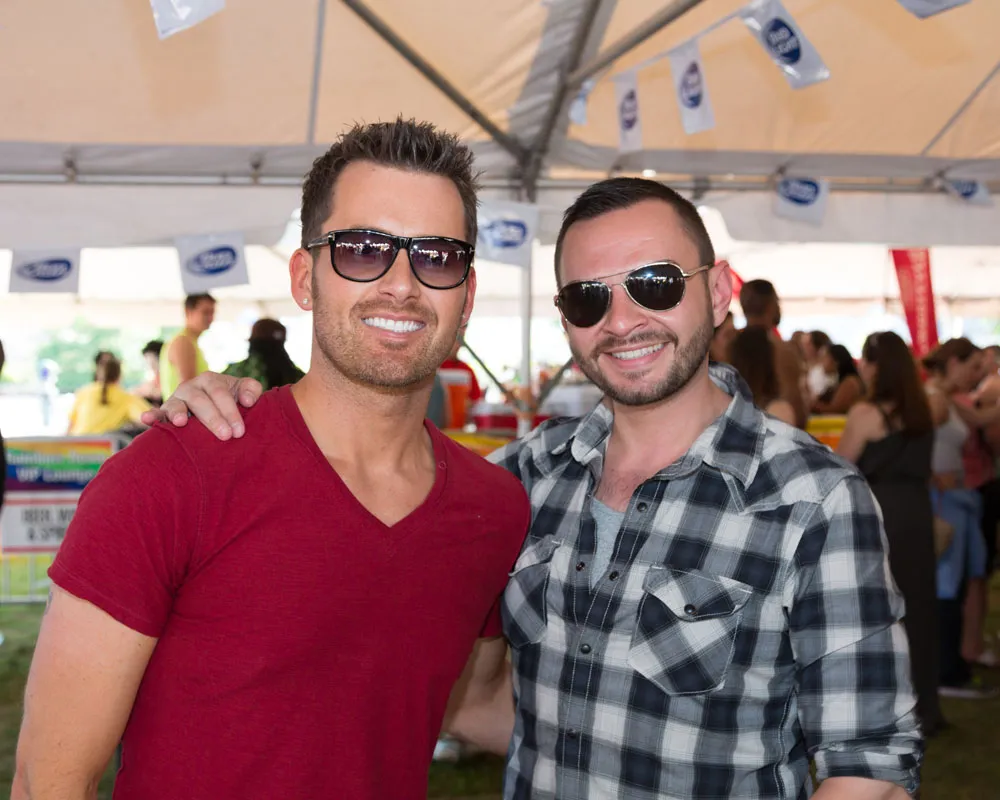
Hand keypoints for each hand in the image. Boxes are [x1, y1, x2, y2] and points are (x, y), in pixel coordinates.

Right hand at [139, 373, 262, 439]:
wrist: (215, 405)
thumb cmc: (232, 399)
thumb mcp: (243, 390)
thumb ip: (251, 389)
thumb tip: (247, 401)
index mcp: (211, 380)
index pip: (221, 394)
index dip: (231, 412)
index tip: (239, 431)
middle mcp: (191, 387)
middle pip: (200, 401)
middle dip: (213, 419)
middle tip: (226, 436)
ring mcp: (176, 399)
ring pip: (176, 405)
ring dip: (177, 412)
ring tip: (180, 422)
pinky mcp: (165, 412)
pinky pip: (157, 413)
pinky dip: (151, 415)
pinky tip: (145, 419)